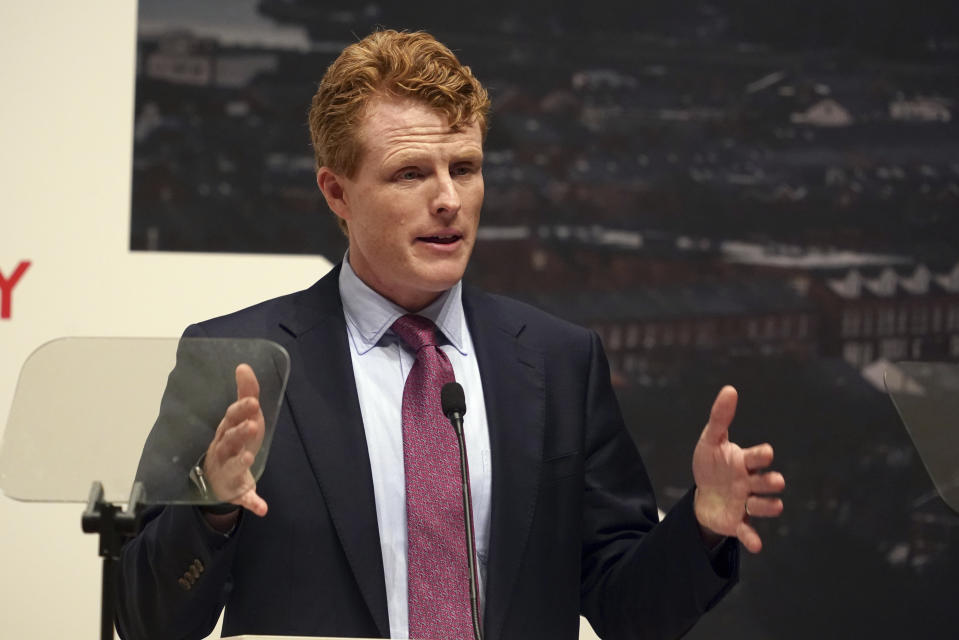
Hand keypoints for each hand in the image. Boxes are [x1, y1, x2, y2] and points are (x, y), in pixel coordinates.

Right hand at [202, 364, 268, 516]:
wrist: (216, 479)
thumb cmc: (231, 443)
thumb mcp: (241, 419)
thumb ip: (246, 393)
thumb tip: (244, 366)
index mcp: (226, 431)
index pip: (231, 418)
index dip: (241, 410)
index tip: (252, 402)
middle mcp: (222, 450)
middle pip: (229, 440)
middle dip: (239, 433)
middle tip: (252, 425)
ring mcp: (227, 471)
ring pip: (232, 466)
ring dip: (240, 462)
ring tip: (250, 456)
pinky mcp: (236, 491)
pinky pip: (243, 498)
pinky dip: (252, 502)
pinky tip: (262, 507)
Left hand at [692, 385, 783, 552]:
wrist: (704, 494)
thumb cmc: (711, 464)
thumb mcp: (710, 441)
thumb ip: (720, 417)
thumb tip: (730, 389)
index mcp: (744, 462)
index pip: (759, 458)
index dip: (762, 456)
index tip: (764, 453)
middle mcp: (750, 483)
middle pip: (769, 483)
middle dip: (771, 482)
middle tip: (770, 481)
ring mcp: (746, 504)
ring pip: (766, 507)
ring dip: (767, 507)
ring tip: (762, 504)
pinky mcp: (738, 522)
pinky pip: (749, 532)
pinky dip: (753, 539)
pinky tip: (757, 545)